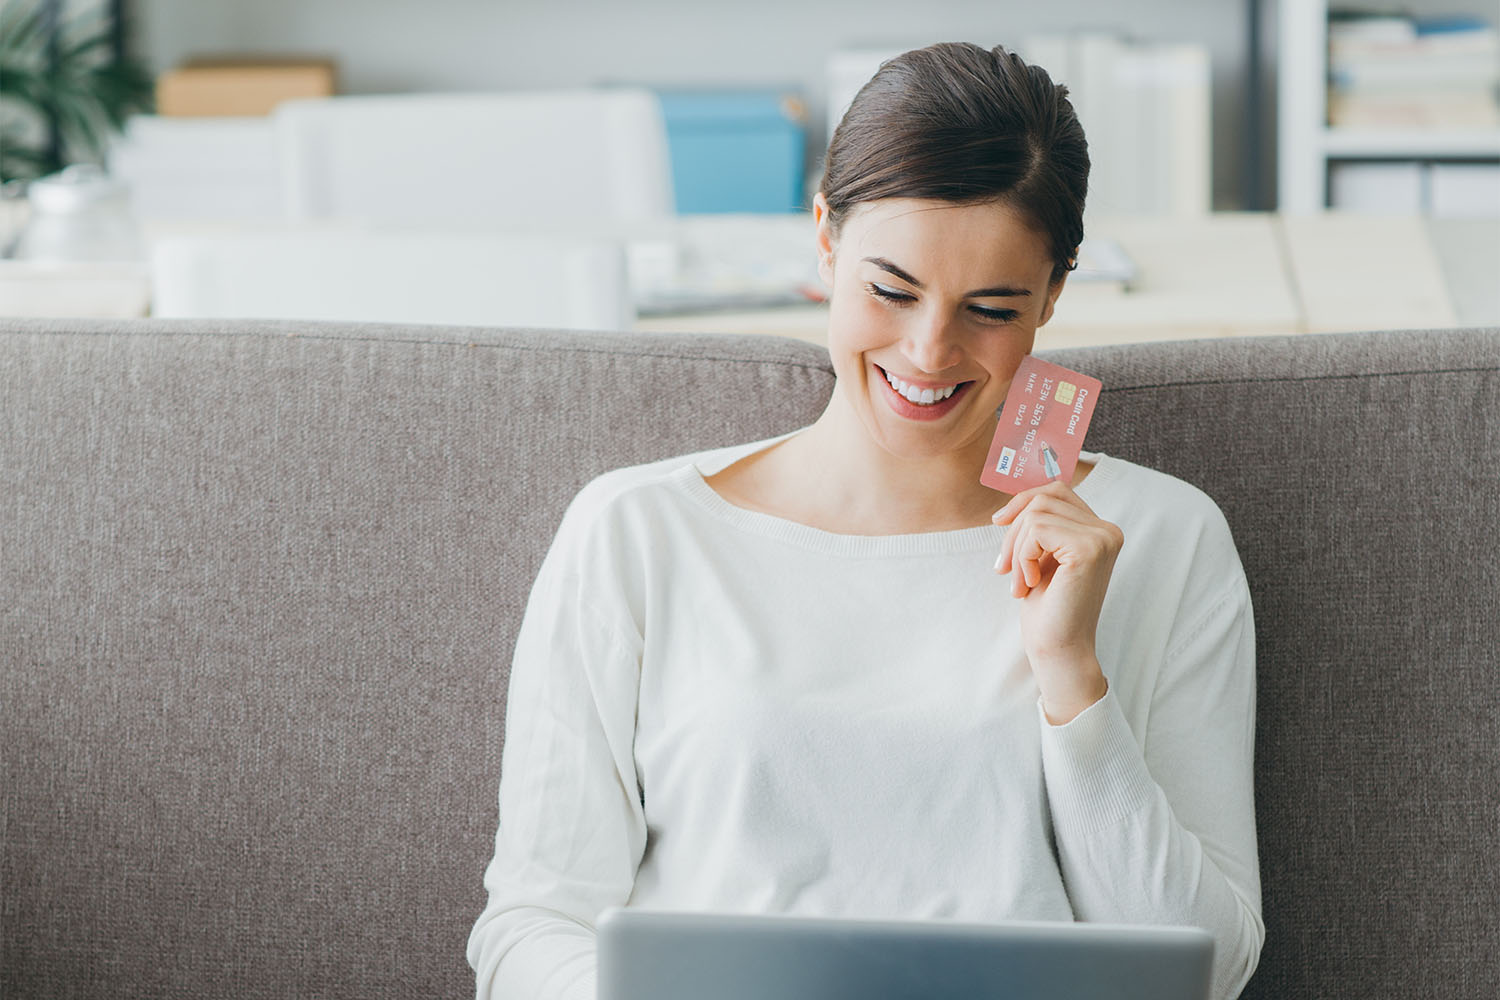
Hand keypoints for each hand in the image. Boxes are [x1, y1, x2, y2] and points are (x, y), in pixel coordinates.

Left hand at [992, 480, 1122, 723]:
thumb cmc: (1047, 609)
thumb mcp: (1041, 557)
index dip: (1022, 501)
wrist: (1058, 649)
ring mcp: (1102, 538)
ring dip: (1016, 549)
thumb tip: (1017, 498)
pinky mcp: (1089, 548)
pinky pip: (1037, 529)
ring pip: (1036, 513)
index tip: (999, 523)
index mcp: (1100, 530)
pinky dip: (1022, 556)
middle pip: (1044, 497)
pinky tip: (1029, 583)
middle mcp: (1108, 530)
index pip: (1056, 490)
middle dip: (1013, 530)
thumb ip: (1040, 525)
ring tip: (1019, 582)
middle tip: (1003, 568)